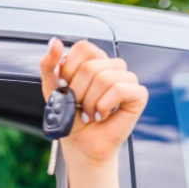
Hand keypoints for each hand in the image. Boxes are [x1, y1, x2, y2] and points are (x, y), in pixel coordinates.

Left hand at [40, 38, 147, 164]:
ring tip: (90, 113)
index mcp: (94, 62)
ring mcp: (128, 80)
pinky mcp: (138, 95)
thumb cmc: (70, 119)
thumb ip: (50, 66)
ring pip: (105, 78)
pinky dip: (104, 106)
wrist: (81, 145)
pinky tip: (103, 115)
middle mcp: (113, 67)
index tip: (66, 88)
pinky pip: (119, 89)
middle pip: (91, 66)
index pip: (83, 48)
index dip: (70, 69)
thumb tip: (54, 42)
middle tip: (79, 106)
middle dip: (78, 92)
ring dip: (90, 102)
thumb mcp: (53, 91)